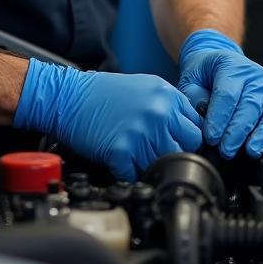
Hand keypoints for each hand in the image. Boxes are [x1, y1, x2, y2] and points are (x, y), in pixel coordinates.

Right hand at [13, 59, 202, 181]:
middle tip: (153, 149)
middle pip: (187, 148)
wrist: (67, 97)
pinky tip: (119, 158)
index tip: (174, 142)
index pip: (195, 128)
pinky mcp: (122, 151)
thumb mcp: (145, 88)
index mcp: (166, 95)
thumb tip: (190, 132)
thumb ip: (170, 107)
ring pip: (164, 165)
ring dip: (149, 164)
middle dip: (172, 152)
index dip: (184, 138)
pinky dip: (128, 172)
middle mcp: (158, 113)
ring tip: (133, 153)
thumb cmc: (103, 95)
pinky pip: (137, 175)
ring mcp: (141, 133)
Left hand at [177, 29, 262, 158]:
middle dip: (238, 132)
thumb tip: (201, 123)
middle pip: (250, 105)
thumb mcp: (192, 78)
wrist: (222, 61)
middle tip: (227, 150)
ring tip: (251, 151)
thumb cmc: (206, 73)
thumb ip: (194, 99)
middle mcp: (255, 76)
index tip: (211, 138)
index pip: (227, 94)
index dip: (219, 118)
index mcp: (231, 66)